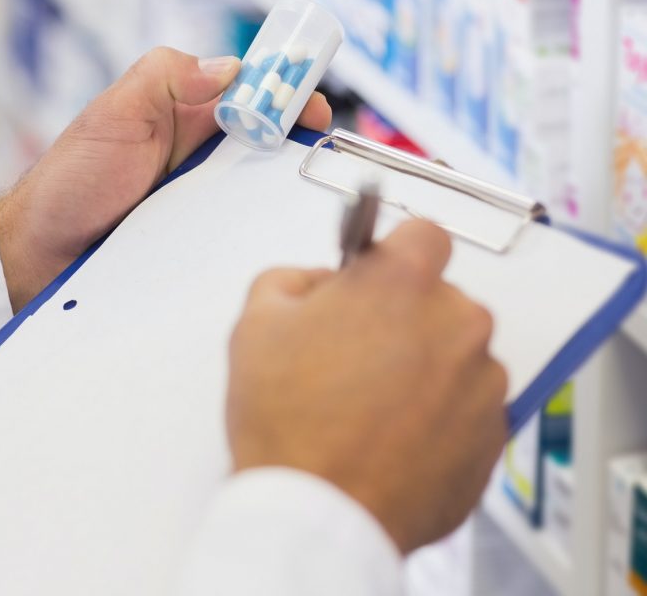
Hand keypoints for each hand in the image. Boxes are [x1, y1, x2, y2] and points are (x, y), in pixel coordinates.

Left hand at [0, 47, 331, 311]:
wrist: (41, 252)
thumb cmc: (72, 179)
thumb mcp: (114, 115)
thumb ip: (163, 78)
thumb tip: (230, 68)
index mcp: (184, 114)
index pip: (249, 92)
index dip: (285, 92)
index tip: (312, 107)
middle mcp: (200, 153)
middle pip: (266, 139)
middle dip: (299, 141)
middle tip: (321, 154)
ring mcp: (203, 197)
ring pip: (260, 185)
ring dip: (286, 186)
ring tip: (315, 195)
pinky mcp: (201, 235)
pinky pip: (241, 226)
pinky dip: (263, 224)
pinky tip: (281, 234)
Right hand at [226, 220, 507, 554]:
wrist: (320, 514)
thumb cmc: (290, 422)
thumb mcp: (257, 323)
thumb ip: (292, 278)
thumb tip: (319, 283)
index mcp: (403, 283)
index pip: (423, 235)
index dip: (397, 255)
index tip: (382, 279)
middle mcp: (456, 323)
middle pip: (439, 299)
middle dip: (405, 316)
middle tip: (359, 353)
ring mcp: (482, 381)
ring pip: (456, 353)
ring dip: (425, 367)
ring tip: (373, 405)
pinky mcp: (492, 434)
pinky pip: (469, 404)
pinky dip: (441, 413)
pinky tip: (395, 435)